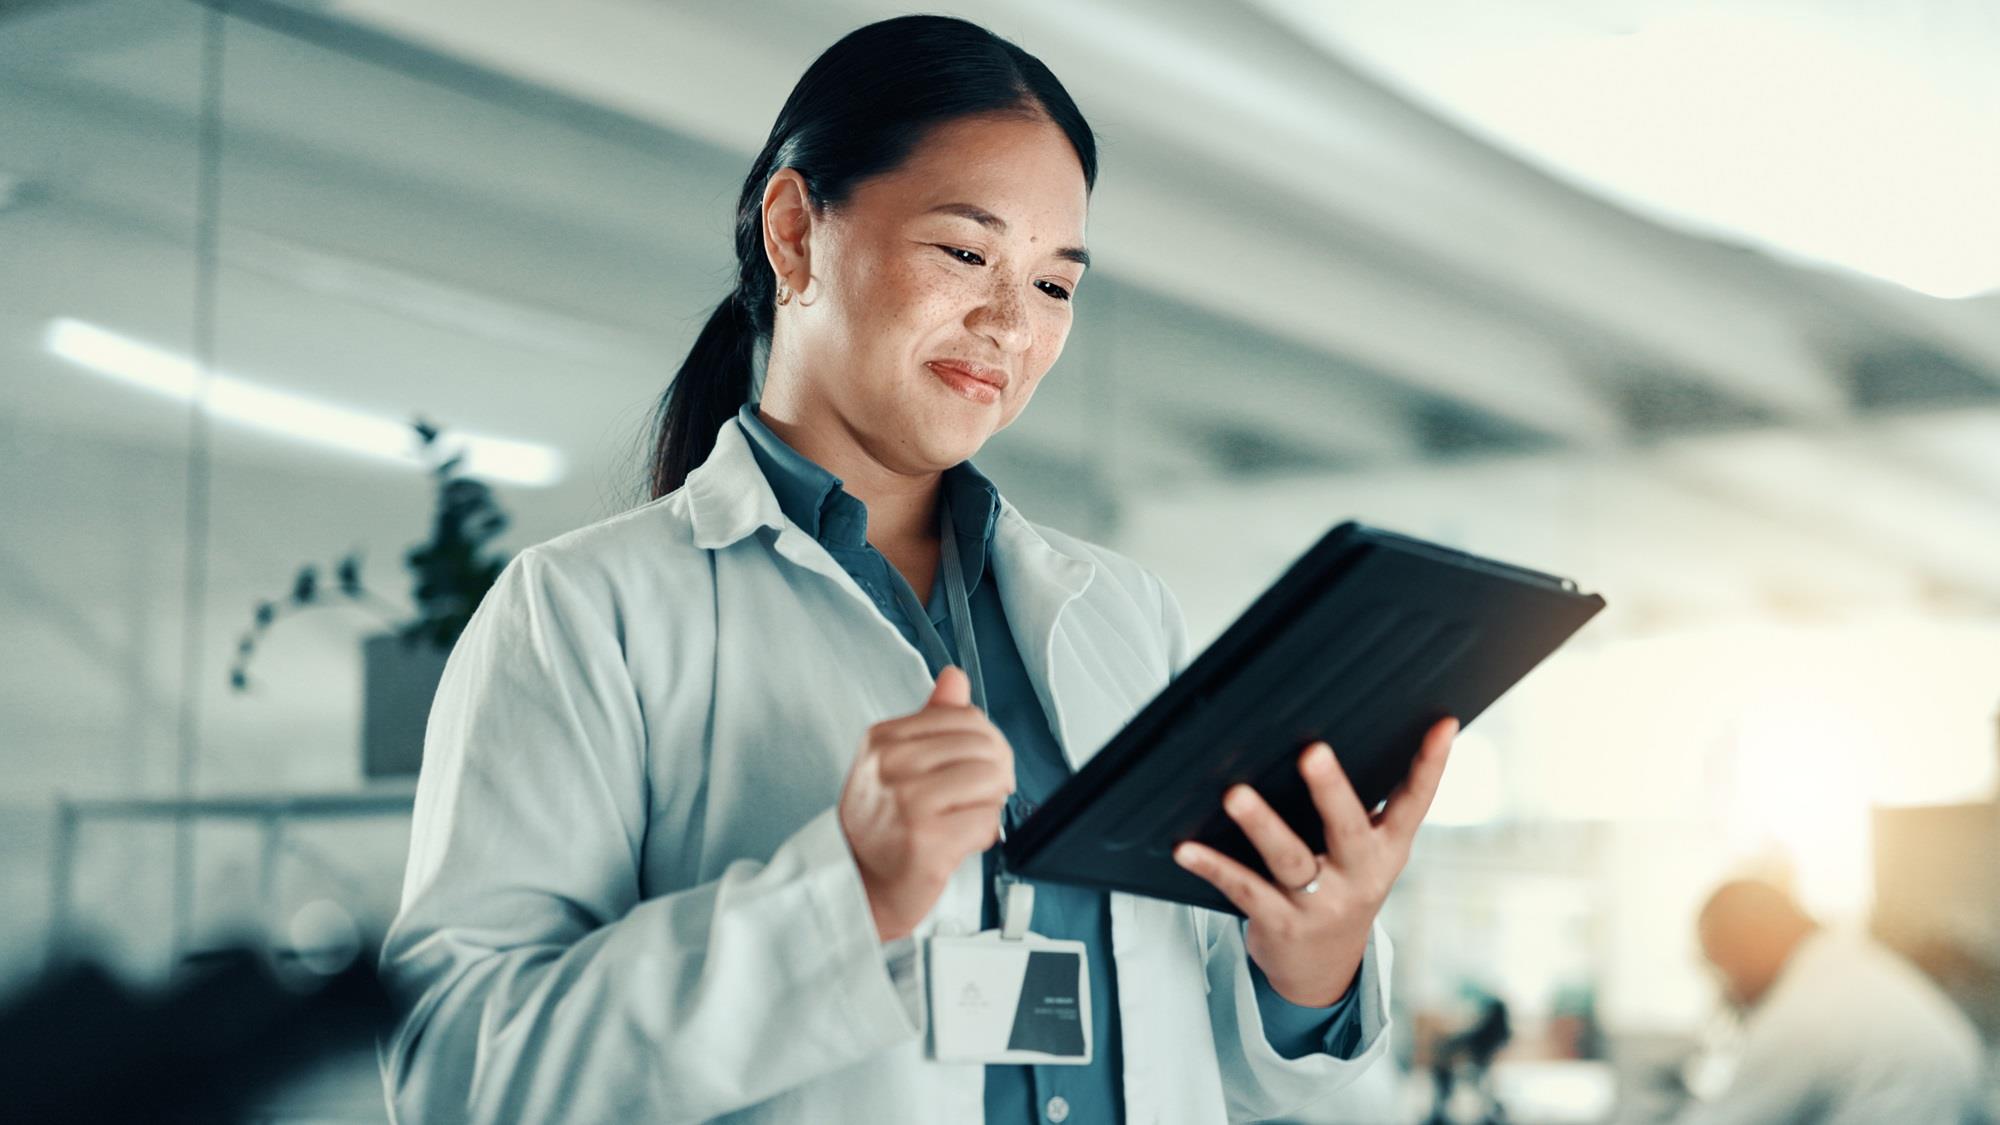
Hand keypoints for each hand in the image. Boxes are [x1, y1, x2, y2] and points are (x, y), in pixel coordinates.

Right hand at [839, 666, 1015, 942]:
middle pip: (985, 747)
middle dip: (994, 775)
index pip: (966, 718)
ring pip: (991, 781)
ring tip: (965, 818)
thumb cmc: (880, 825)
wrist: (858, 884)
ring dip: (990, 805)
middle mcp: (891, 765)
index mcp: (884, 739)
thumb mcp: (894, 762)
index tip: (978, 766)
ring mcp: (907, 802)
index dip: (986, 744)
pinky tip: (961, 841)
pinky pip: (988, 821)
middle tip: (976, 798)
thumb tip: (954, 677)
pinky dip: (985, 834)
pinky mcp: (927, 840)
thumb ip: (930, 720)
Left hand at [1172, 717, 1457, 1005]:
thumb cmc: (1340, 887)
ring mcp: (1320, 903)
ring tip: (1236, 795)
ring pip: (1290, 859)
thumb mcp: (1367, 853)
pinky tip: (1187, 848)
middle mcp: (1359, 875)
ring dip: (1262, 825)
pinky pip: (1244, 890)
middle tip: (1313, 752)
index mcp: (1386, 850)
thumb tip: (1341, 732)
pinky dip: (1213, 867)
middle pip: (1348, 828)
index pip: (1415, 803)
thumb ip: (1362, 806)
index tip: (1443, 725)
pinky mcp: (1280, 922)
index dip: (1431, 764)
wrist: (1322, 969)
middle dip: (1331, 789)